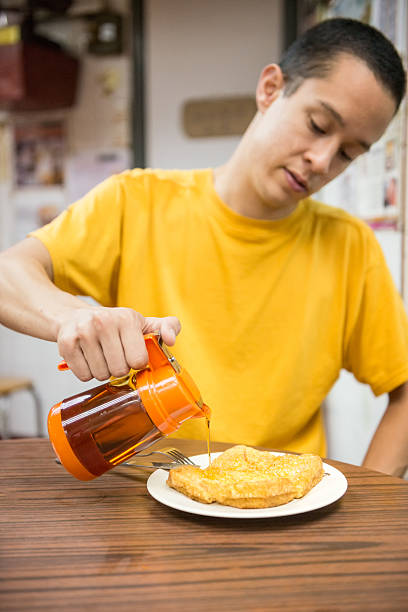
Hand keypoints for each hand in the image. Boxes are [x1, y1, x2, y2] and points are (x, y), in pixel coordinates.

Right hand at [56, 307, 180, 380]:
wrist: (75, 317)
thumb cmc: (114, 325)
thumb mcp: (143, 323)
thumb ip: (168, 327)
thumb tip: (172, 339)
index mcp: (127, 318)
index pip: (138, 360)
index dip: (136, 362)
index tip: (131, 353)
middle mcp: (104, 322)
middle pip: (119, 370)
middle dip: (119, 368)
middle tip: (114, 355)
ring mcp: (83, 332)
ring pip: (101, 375)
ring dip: (103, 371)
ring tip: (101, 355)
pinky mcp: (66, 344)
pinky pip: (84, 376)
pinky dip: (87, 372)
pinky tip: (87, 358)